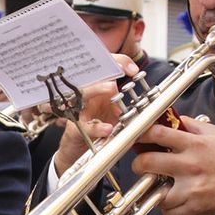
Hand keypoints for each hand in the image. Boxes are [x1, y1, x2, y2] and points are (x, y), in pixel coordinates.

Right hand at [53, 54, 137, 174]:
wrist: (78, 152)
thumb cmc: (95, 126)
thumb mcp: (111, 111)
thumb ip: (123, 102)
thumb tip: (139, 85)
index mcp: (95, 88)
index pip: (104, 67)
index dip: (118, 63)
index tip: (133, 69)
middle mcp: (84, 95)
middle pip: (90, 74)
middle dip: (105, 67)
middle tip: (122, 70)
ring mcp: (77, 110)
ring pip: (82, 93)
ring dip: (96, 88)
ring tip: (111, 87)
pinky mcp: (74, 129)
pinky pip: (85, 126)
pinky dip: (97, 128)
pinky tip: (107, 128)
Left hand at [129, 117, 214, 214]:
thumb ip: (194, 126)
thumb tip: (175, 119)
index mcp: (194, 145)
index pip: (158, 134)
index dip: (142, 134)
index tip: (137, 138)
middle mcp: (189, 165)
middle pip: (148, 162)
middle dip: (138, 164)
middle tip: (140, 165)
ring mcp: (190, 188)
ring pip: (155, 192)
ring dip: (154, 190)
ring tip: (159, 187)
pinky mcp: (193, 207)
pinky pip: (168, 213)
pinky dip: (167, 210)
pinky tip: (172, 203)